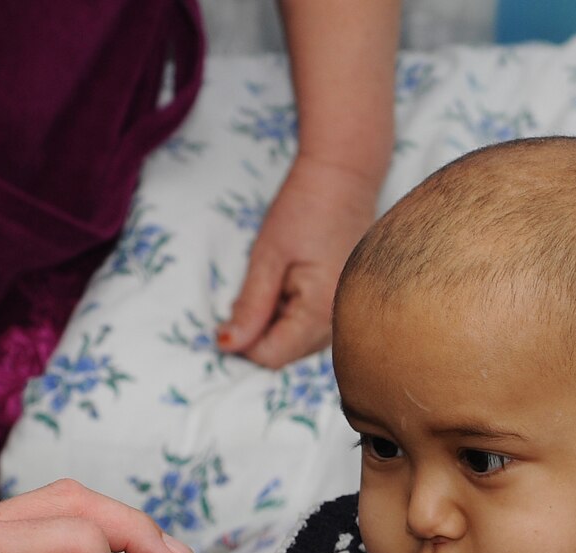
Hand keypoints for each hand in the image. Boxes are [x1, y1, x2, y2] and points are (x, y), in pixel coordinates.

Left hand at [216, 154, 381, 367]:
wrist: (344, 174)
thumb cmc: (305, 208)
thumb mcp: (267, 257)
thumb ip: (250, 307)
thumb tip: (228, 346)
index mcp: (321, 311)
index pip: (272, 355)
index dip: (244, 341)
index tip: (233, 312)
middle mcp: (341, 320)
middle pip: (287, 353)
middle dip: (262, 329)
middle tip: (260, 285)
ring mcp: (347, 314)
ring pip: (299, 341)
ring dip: (278, 320)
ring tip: (281, 277)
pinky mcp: (346, 304)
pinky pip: (313, 326)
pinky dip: (295, 311)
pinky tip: (295, 280)